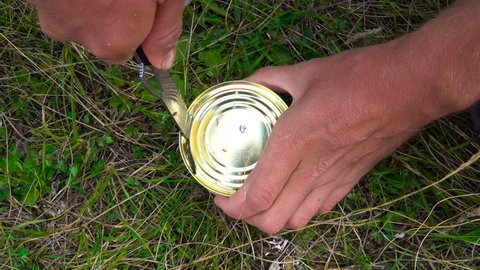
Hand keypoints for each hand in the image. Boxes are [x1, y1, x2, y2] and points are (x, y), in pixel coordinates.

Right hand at [28, 0, 184, 67]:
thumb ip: (165, 30)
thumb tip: (161, 61)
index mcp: (112, 42)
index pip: (128, 51)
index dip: (139, 26)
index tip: (145, 2)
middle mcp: (76, 34)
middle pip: (100, 30)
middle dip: (113, 9)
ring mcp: (49, 11)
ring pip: (77, 11)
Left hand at [214, 42, 441, 233]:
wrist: (408, 88)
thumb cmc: (357, 78)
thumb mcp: (306, 72)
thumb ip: (269, 79)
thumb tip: (246, 83)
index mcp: (294, 143)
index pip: (257, 196)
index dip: (232, 206)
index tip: (220, 197)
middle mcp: (311, 170)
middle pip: (270, 220)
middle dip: (247, 217)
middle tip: (238, 197)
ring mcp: (333, 180)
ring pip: (295, 222)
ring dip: (272, 217)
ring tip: (263, 198)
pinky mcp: (350, 182)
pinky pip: (319, 211)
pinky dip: (299, 210)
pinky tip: (295, 191)